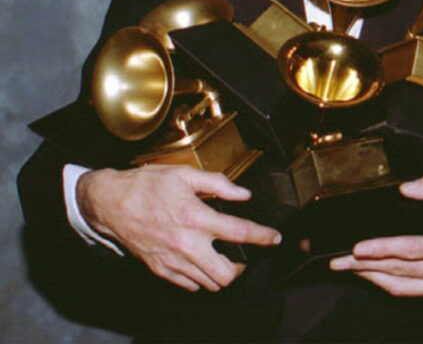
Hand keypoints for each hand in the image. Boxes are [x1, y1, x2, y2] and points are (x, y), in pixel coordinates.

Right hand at [77, 164, 280, 291]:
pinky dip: (199, 278)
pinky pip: (188, 285)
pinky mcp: (160, 270)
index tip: (274, 238)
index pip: (239, 232)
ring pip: (208, 284)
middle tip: (243, 256)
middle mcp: (186, 243)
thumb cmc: (146, 185)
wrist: (110, 203)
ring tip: (223, 259)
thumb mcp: (184, 174)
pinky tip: (200, 262)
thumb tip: (243, 194)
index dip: (262, 236)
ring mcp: (172, 261)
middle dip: (241, 268)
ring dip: (221, 274)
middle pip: (225, 274)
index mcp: (195, 216)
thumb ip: (218, 183)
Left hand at [330, 173, 422, 301]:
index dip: (381, 250)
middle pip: (398, 271)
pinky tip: (371, 274)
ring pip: (401, 287)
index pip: (410, 250)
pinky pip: (410, 292)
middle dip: (364, 266)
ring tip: (347, 268)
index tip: (357, 248)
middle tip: (338, 260)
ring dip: (370, 278)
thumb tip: (405, 189)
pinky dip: (387, 284)